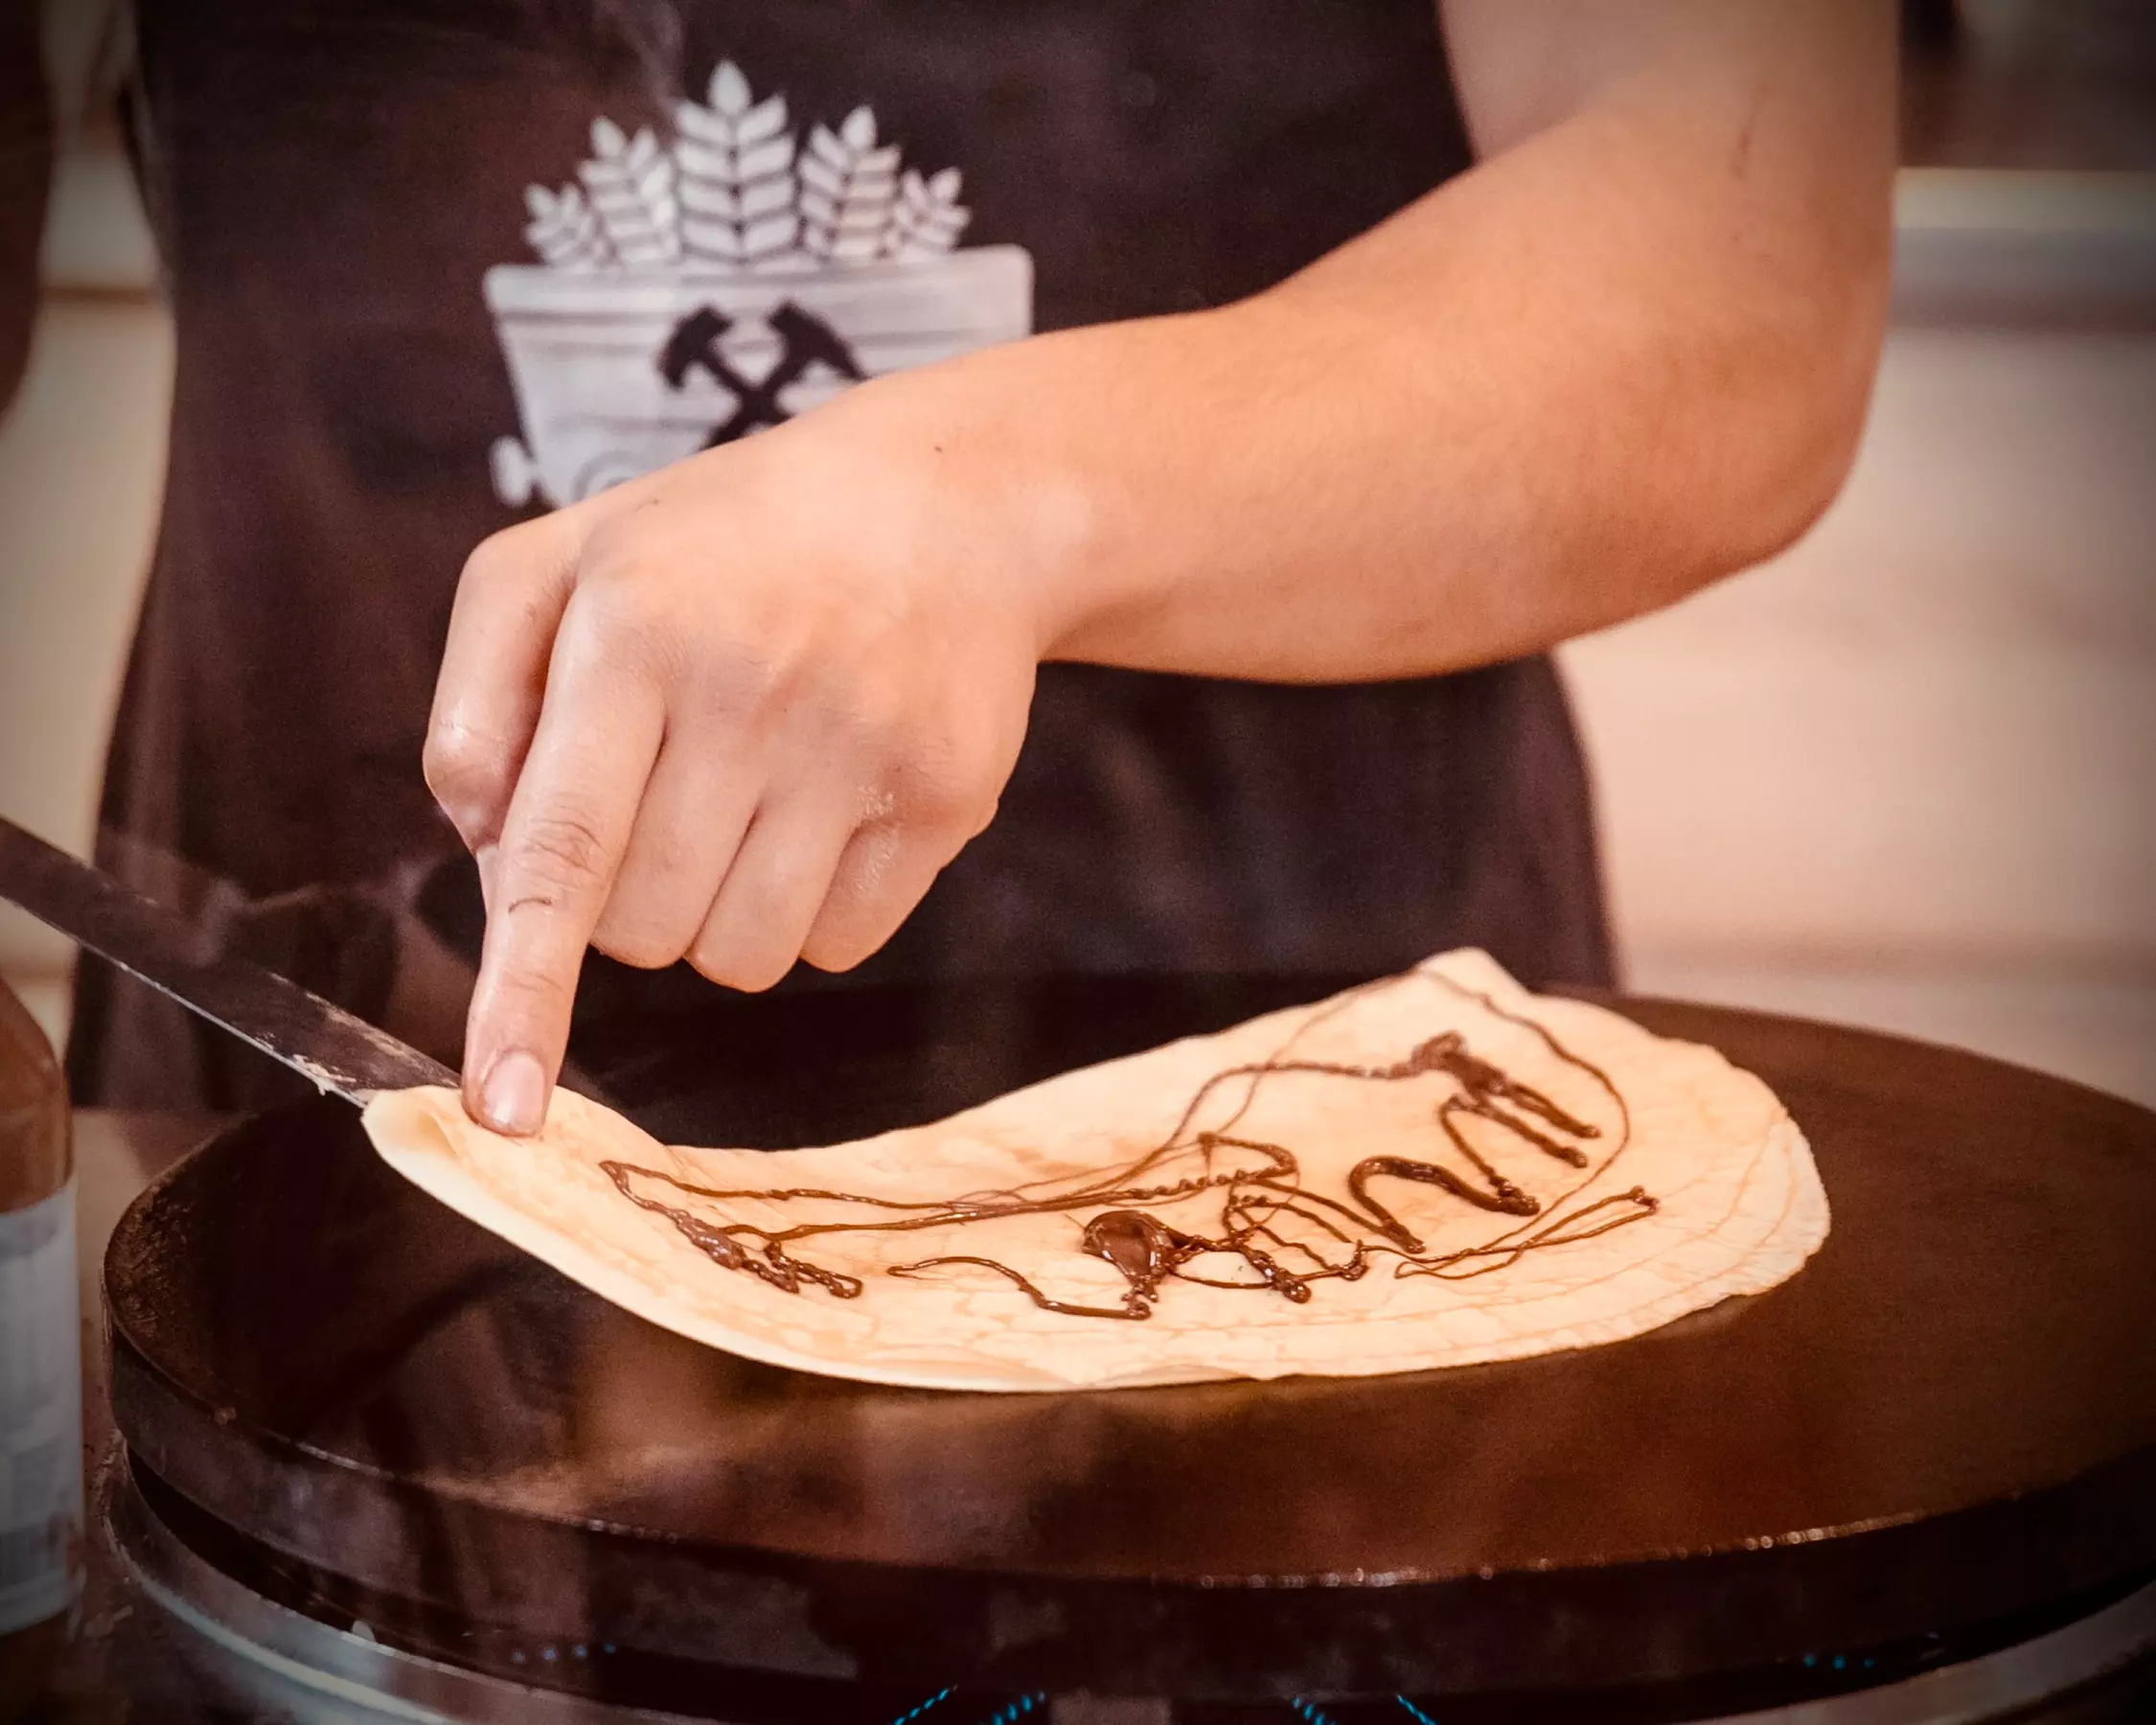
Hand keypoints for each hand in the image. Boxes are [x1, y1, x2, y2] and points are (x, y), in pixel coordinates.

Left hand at [425, 381, 1048, 1133]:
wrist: (947, 504)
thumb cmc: (727, 545)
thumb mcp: (565, 559)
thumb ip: (478, 695)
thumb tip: (482, 849)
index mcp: (635, 630)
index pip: (561, 850)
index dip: (524, 989)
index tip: (501, 1105)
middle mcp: (753, 692)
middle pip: (642, 928)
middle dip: (625, 900)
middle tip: (663, 799)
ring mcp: (861, 751)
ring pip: (738, 959)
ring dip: (716, 918)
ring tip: (747, 801)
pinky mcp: (943, 799)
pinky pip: (837, 949)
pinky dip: (808, 913)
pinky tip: (824, 813)